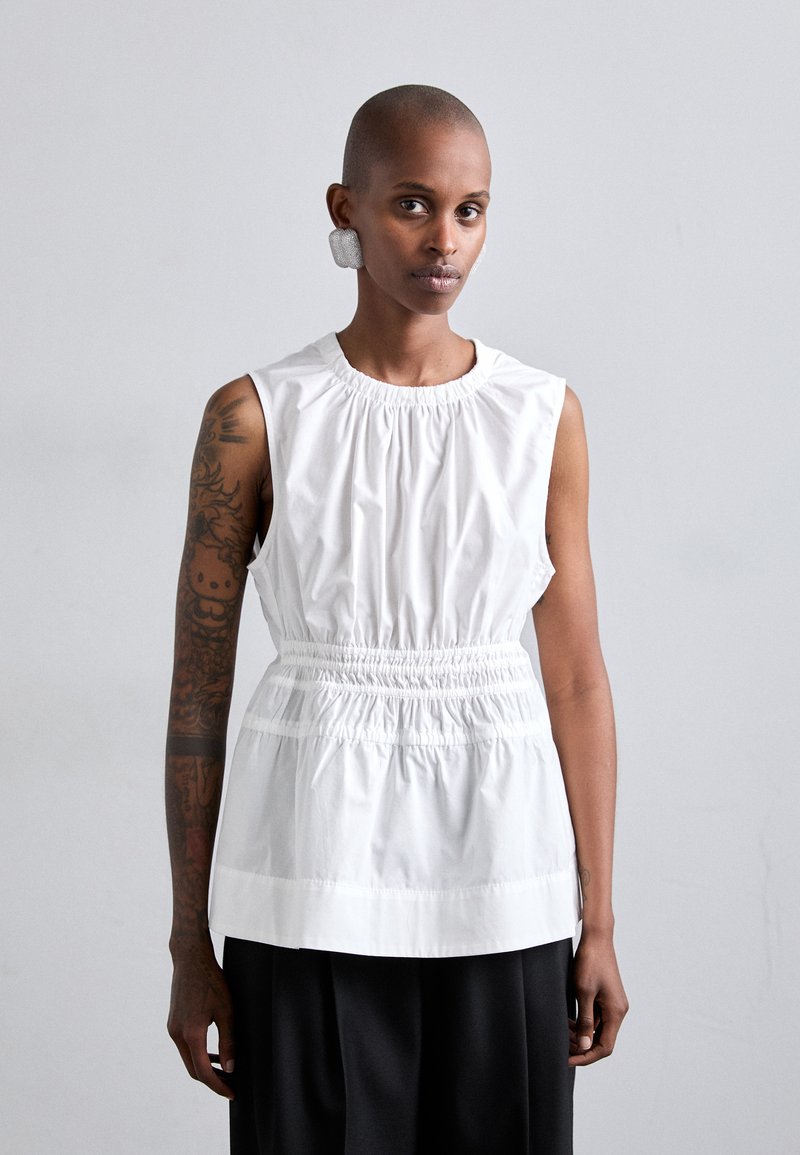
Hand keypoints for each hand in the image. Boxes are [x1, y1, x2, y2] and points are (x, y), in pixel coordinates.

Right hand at [167, 941, 235, 1098]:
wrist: (191, 959)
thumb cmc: (212, 981)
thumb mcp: (227, 1011)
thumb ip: (228, 1042)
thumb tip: (230, 1068)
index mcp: (191, 1034)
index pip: (203, 1072)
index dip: (218, 1085)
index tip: (232, 1093)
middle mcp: (177, 1034)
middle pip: (192, 1070)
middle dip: (211, 1080)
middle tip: (231, 1085)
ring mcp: (172, 1028)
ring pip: (188, 1058)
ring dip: (204, 1068)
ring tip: (225, 1070)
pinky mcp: (173, 1022)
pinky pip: (185, 1046)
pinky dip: (198, 1055)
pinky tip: (212, 1053)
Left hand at [568, 928, 628, 1066]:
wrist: (596, 938)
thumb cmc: (590, 962)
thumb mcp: (583, 992)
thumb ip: (585, 1021)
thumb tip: (584, 1046)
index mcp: (616, 1012)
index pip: (605, 1046)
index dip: (586, 1057)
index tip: (568, 1059)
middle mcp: (618, 1010)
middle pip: (602, 1040)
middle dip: (582, 1046)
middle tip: (561, 1045)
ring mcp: (613, 1004)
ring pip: (597, 1029)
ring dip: (581, 1034)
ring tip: (562, 1032)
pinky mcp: (607, 997)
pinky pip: (596, 1017)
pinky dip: (583, 1022)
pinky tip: (568, 1021)